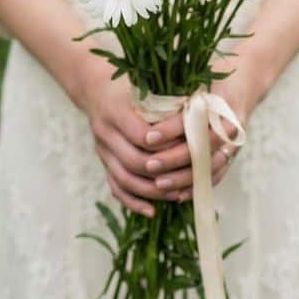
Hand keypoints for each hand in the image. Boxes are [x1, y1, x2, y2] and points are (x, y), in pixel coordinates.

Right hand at [81, 68, 188, 216]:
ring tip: (176, 194)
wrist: (95, 89)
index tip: (188, 148)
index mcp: (114, 110)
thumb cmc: (130, 87)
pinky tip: (152, 211)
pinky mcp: (103, 162)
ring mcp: (101, 150)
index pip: (142, 135)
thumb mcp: (145, 87)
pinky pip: (115, 187)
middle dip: (163, 173)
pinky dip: (133, 202)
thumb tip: (203, 121)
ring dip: (152, 191)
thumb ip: (168, 103)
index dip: (166, 146)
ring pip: (124, 179)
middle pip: (134, 161)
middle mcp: (104, 132)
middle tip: (188, 177)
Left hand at [133, 73, 256, 203]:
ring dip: (184, 178)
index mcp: (217, 103)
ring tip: (159, 185)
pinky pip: (215, 176)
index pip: (193, 119)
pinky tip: (177, 195)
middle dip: (174, 159)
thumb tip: (138, 107)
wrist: (237, 87)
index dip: (170, 129)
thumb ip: (170, 96)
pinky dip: (197, 186)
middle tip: (149, 165)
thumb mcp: (188, 82)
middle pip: (202, 147)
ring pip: (210, 166)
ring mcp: (233, 142)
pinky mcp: (231, 156)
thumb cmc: (204, 82)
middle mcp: (229, 125)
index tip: (148, 137)